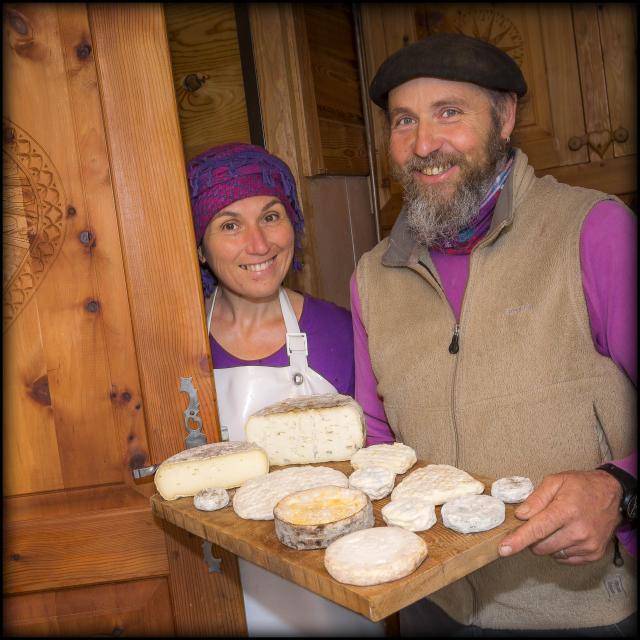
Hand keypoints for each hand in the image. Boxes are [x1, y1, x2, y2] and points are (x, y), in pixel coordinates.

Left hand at [498, 470, 622, 564]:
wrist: (612, 494)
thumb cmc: (581, 485)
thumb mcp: (555, 481)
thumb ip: (536, 498)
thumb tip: (520, 515)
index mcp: (566, 511)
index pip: (537, 530)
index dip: (518, 540)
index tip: (503, 549)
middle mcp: (578, 531)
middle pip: (541, 546)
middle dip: (532, 538)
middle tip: (539, 522)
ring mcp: (588, 545)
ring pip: (552, 554)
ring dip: (546, 543)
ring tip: (556, 526)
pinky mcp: (593, 554)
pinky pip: (565, 559)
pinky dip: (559, 549)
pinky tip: (565, 534)